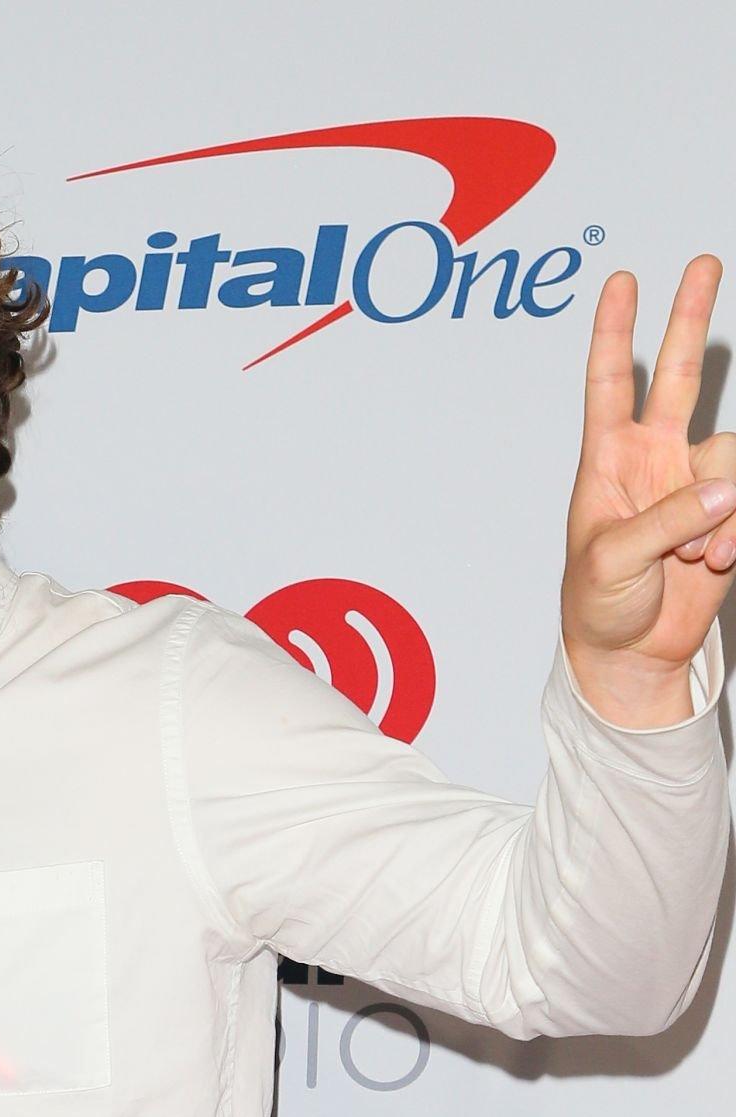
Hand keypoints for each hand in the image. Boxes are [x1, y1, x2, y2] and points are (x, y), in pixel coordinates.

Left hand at [560, 255, 735, 725]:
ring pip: (734, 458)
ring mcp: (695, 483)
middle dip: (691, 319)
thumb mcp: (612, 562)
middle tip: (704, 261)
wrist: (631, 652)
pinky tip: (719, 562)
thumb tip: (723, 491)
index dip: (617, 332)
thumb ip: (664, 521)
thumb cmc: (598, 605)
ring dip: (725, 510)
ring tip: (700, 555)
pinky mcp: (728, 514)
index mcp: (608, 461)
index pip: (612, 383)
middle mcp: (653, 460)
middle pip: (680, 376)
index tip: (621, 282)